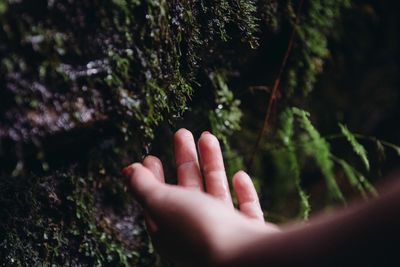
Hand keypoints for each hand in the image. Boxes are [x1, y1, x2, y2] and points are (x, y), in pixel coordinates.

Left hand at [123, 129, 278, 266]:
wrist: (245, 257)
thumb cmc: (198, 229)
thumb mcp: (161, 203)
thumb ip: (142, 186)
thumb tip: (127, 170)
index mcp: (170, 229)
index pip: (156, 199)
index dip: (152, 177)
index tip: (151, 157)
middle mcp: (195, 232)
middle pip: (187, 189)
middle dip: (183, 160)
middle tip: (181, 133)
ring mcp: (224, 232)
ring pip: (216, 192)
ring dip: (211, 163)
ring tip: (207, 136)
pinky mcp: (249, 233)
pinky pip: (246, 209)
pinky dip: (243, 192)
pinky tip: (240, 175)